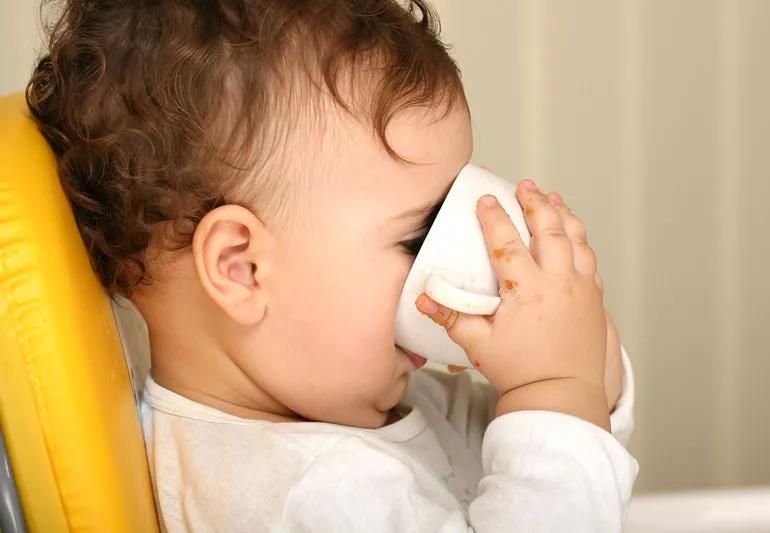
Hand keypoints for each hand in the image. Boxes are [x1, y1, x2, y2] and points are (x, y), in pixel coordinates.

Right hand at [416, 181, 608, 429]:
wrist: (561, 395)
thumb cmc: (519, 371)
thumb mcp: (478, 344)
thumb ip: (450, 317)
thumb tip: (422, 298)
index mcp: (527, 291)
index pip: (507, 243)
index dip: (494, 217)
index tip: (485, 199)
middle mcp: (558, 283)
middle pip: (549, 230)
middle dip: (535, 203)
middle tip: (525, 186)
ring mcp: (580, 289)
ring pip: (575, 239)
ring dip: (563, 214)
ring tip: (553, 197)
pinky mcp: (593, 299)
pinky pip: (589, 259)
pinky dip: (580, 239)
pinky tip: (573, 233)